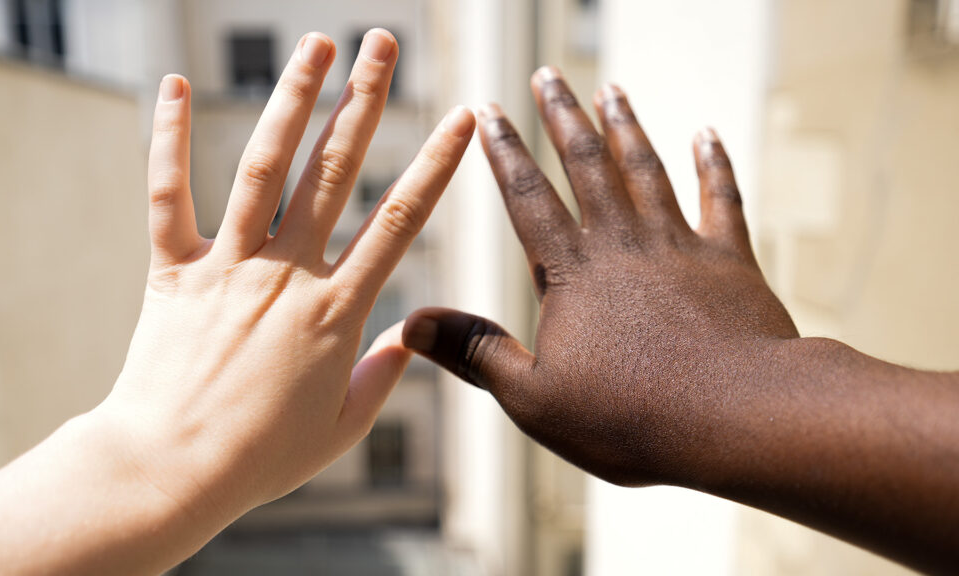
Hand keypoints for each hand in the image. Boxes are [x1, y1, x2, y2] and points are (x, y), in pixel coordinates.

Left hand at [98, 29, 473, 516]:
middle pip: (335, 172)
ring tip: (315, 44)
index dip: (435, 163)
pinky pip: (168, 195)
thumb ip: (381, 378)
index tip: (460, 118)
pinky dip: (167, 139)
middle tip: (382, 44)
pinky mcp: (172, 271)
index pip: (400, 220)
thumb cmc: (261, 457)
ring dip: (291, 100)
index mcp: (338, 310)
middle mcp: (287, 274)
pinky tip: (171, 84)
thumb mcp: (341, 427)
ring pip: (263, 167)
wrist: (172, 468)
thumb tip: (404, 341)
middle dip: (364, 100)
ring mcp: (228, 267)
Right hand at [403, 66, 795, 486]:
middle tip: (549, 76)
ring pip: (647, 171)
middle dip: (564, 118)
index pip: (528, 198)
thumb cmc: (631, 417)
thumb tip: (410, 323)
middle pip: (588, 166)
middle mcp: (623, 245)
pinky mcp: (730, 261)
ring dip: (627, 127)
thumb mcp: (534, 398)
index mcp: (572, 274)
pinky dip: (713, 164)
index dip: (505, 152)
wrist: (738, 418)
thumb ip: (476, 353)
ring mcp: (679, 247)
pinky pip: (721, 199)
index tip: (488, 110)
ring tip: (612, 90)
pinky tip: (706, 133)